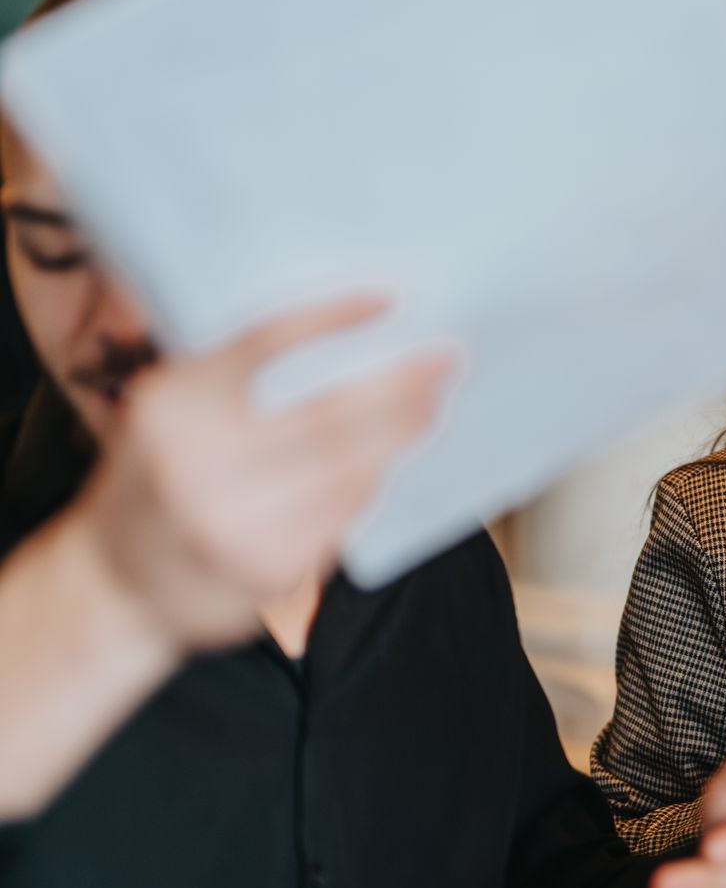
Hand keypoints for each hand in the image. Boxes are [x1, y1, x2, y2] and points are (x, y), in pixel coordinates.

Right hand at [69, 297, 452, 653]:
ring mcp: (234, 523)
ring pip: (350, 469)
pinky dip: (375, 482)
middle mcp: (198, 464)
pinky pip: (345, 516)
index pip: (263, 345)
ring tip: (432, 406)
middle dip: (400, 387)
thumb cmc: (155, 481)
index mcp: (172, 407)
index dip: (332, 320)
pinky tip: (394, 460)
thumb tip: (345, 339)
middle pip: (330, 416)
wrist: (116, 586)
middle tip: (446, 361)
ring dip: (402, 434)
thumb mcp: (167, 416)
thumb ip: (232, 380)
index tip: (389, 302)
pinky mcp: (268, 569)